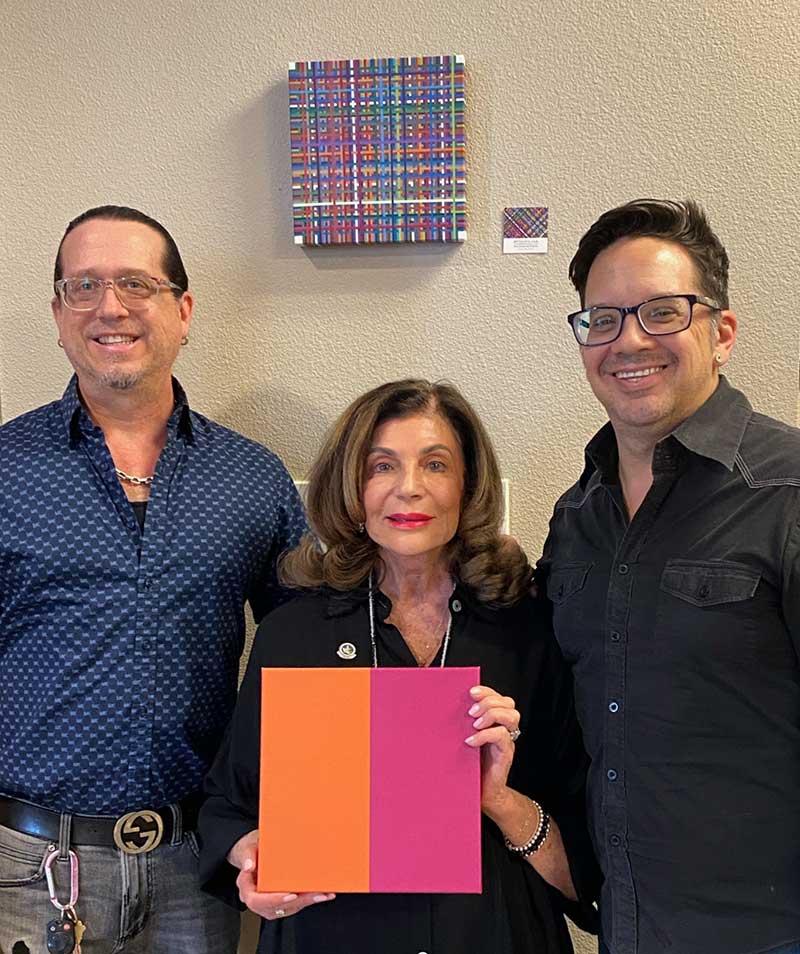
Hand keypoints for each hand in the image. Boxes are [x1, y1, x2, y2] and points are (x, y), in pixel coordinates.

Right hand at [227, 830, 335, 919]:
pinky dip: (308, 899)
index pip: (257, 901)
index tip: (291, 894)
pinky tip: (322, 894)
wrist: (255, 854)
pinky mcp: (281, 902)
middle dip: (299, 901)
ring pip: (289, 908)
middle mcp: (258, 901)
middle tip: (316, 894)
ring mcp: (270, 904)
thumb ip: (248, 856)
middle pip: (278, 907)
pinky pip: (294, 904)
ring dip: (307, 902)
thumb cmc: (252, 851)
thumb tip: (249, 866)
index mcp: (247, 890)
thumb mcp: (248, 848)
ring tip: (324, 894)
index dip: (274, 900)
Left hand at [464, 684, 519, 814]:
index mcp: (493, 720)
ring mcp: (506, 740)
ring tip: (474, 724)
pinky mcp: (506, 754)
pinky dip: (486, 735)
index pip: (497, 696)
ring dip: (492, 714)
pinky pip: (502, 736)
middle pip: (508, 702)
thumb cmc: (467, 765)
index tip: (470, 691)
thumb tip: (437, 708)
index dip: (486, 691)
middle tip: (471, 711)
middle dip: (489, 701)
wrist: (478, 794)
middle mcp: (503, 728)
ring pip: (512, 716)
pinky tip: (471, 741)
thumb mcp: (461, 739)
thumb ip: (459, 725)